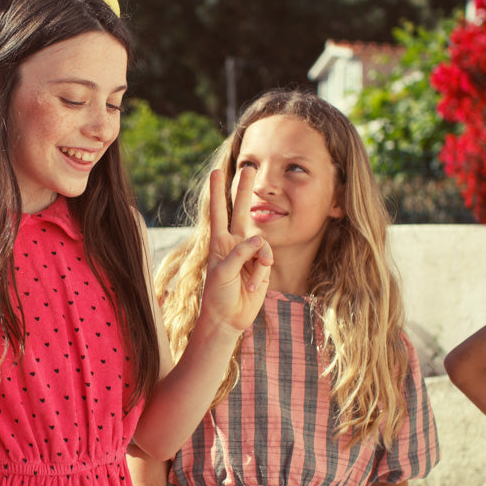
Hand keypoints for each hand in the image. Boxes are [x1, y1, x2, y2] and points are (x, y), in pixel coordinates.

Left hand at [199, 167, 272, 335]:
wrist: (229, 318)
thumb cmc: (218, 295)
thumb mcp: (223, 272)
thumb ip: (240, 253)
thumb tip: (258, 239)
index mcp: (219, 242)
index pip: (218, 212)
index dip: (218, 192)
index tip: (217, 172)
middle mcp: (234, 244)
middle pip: (241, 211)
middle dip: (244, 190)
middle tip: (248, 167)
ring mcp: (250, 254)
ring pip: (262, 241)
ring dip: (259, 259)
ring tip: (249, 279)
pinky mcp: (262, 266)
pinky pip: (268, 258)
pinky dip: (264, 270)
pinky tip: (255, 284)